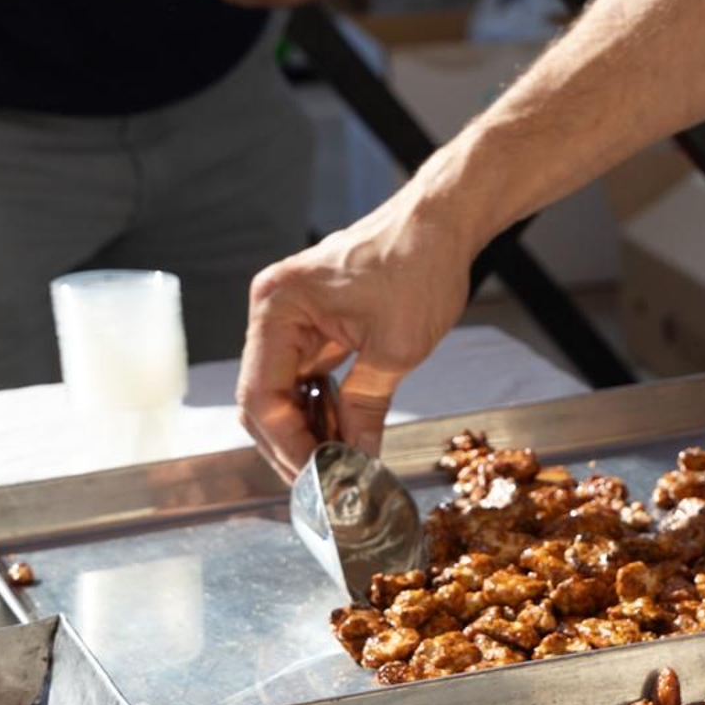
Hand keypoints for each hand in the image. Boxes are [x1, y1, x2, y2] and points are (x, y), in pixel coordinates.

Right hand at [236, 186, 475, 481]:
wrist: (443, 222)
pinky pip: (307, 375)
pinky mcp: (315, 321)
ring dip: (307, 429)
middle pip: (263, 396)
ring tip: (338, 465)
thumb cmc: (419, 265)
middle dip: (292, 443)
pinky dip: (322, 406)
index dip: (286, 444)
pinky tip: (343, 434)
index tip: (316, 477)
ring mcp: (292, 316)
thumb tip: (356, 458)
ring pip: (285, 390)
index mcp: (278, 307)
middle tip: (325, 482)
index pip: (262, 394)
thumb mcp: (397, 348)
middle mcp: (273, 309)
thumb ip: (366, 407)